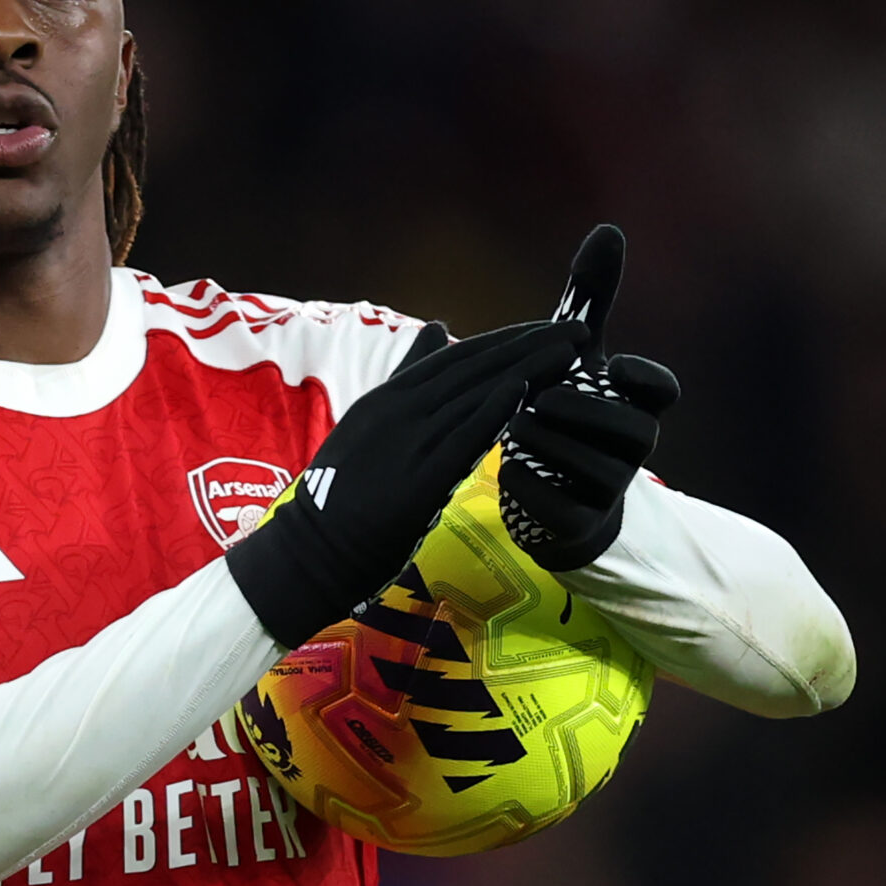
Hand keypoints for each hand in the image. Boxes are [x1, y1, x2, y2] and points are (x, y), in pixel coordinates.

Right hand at [227, 314, 586, 648]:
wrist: (308, 556)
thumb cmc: (337, 502)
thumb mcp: (367, 426)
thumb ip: (405, 381)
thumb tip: (438, 329)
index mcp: (385, 399)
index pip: (456, 357)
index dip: (506, 340)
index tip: (547, 329)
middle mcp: (396, 412)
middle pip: (472, 367)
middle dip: (528, 345)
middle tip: (578, 331)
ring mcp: (404, 445)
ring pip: (474, 395)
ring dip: (528, 369)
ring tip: (573, 353)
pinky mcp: (415, 482)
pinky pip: (460, 439)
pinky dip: (494, 410)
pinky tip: (527, 390)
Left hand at [497, 224, 678, 571]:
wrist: (554, 488)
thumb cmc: (568, 407)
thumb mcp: (576, 351)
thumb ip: (591, 297)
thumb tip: (608, 228)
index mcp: (637, 403)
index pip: (664, 390)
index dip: (645, 377)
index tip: (611, 363)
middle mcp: (634, 447)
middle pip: (632, 431)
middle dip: (586, 411)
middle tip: (541, 397)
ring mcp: (610, 489)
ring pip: (598, 471)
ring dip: (555, 446)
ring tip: (515, 426)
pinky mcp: (580, 523)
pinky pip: (566, 509)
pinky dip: (536, 489)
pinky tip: (506, 468)